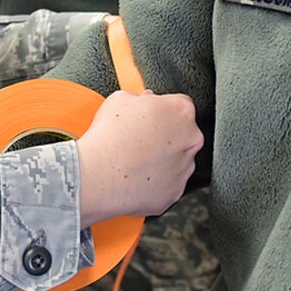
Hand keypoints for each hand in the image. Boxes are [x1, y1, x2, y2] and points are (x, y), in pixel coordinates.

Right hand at [75, 89, 200, 224]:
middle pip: (182, 134)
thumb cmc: (110, 136)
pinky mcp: (174, 192)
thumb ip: (141, 98)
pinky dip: (154, 181)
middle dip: (164, 135)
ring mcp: (185, 168)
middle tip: (139, 138)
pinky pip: (167, 184)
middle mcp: (191, 139)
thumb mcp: (120, 99)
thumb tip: (143, 102)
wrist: (100, 174)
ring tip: (134, 159)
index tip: (150, 116)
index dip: (161, 110)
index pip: (180, 105)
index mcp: (181, 111)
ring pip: (176, 161)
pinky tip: (135, 175)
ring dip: (160, 159)